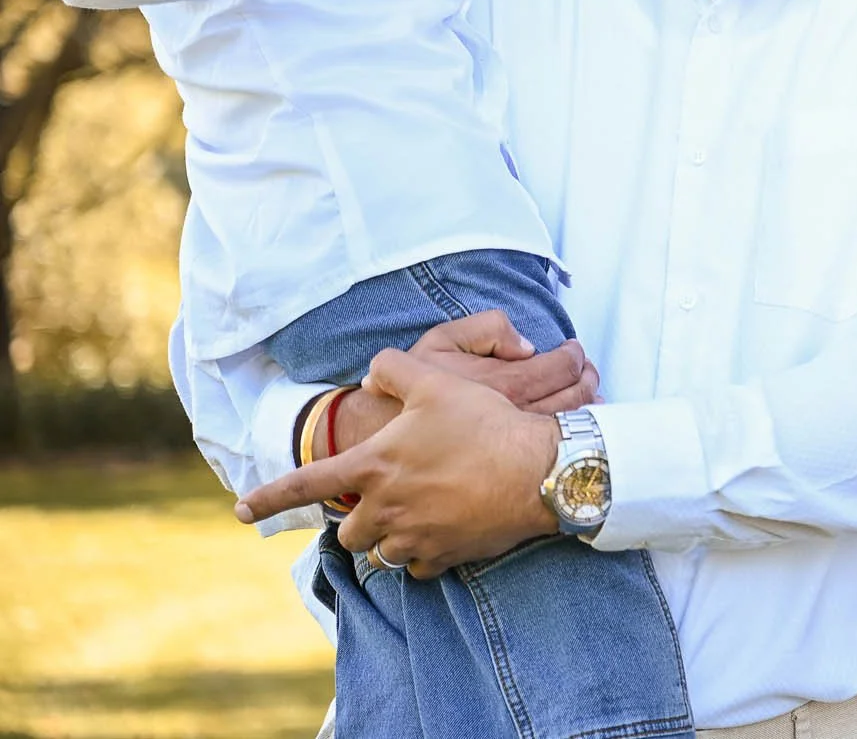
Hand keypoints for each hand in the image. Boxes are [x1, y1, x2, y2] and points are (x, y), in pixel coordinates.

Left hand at [238, 348, 561, 578]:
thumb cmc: (484, 423)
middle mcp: (385, 508)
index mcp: (374, 466)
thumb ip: (394, 369)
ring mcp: (414, 537)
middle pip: (348, 532)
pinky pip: (419, 567)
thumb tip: (372, 369)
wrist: (537, 469)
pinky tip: (441, 534)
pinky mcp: (445, 556)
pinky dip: (422, 555)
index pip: (306, 485)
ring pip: (381, 554)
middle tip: (383, 502)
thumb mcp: (437, 381)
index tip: (241, 511)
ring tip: (413, 519)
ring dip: (388, 540)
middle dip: (357, 521)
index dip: (268, 497)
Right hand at [331, 310, 599, 451]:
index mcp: (506, 386)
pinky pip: (547, 469)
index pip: (565, 368)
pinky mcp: (507, 481)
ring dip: (585, 414)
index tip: (575, 353)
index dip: (577, 358)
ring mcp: (515, 459)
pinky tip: (557, 444)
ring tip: (583, 404)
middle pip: (579, 401)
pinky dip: (563, 452)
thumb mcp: (438, 343)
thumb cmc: (406, 395)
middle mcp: (518, 423)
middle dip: (590, 384)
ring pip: (570, 436)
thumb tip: (526, 346)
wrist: (372, 449)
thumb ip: (485, 329)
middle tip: (589, 376)